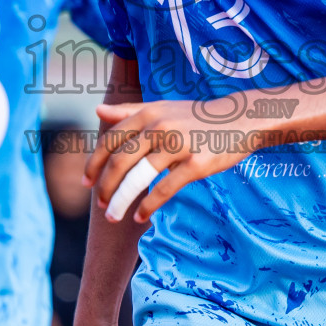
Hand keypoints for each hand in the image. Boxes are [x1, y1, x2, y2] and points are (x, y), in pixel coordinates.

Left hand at [85, 99, 256, 223]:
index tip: (86, 183)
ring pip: (138, 179)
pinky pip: (164, 189)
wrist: (239, 119)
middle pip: (120, 162)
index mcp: (147, 114)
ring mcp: (178, 145)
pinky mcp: (196, 164)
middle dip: (106, 187)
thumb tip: (97, 111)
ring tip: (114, 216)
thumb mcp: (161, 108)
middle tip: (102, 206)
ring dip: (121, 201)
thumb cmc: (196, 117)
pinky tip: (140, 216)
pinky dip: (148, 206)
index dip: (94, 164)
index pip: (110, 141)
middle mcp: (159, 127)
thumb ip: (128, 111)